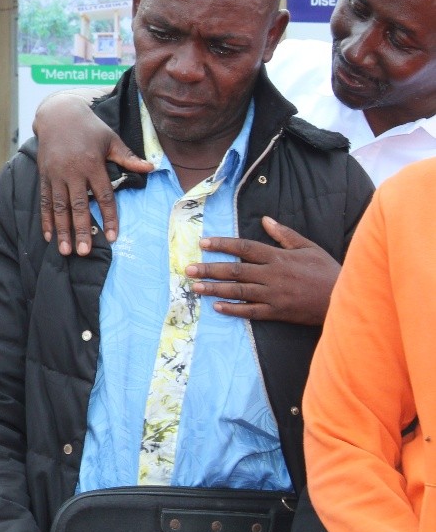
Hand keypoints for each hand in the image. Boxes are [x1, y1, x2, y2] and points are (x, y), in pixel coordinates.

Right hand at [34, 92, 151, 255]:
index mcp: (92, 163)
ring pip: (59, 207)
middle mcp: (73, 171)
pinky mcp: (44, 175)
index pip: (103, 196)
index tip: (112, 237)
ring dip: (62, 230)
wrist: (57, 114)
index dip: (108, 217)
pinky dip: (46, 219)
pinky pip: (45, 200)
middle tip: (84, 252)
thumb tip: (151, 167)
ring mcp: (56, 174)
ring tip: (65, 250)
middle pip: (78, 206)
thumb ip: (128, 157)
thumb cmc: (89, 127)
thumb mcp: (111, 139)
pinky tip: (48, 235)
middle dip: (81, 230)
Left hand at [188, 216, 339, 325]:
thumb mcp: (308, 247)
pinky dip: (234, 309)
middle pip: (235, 270)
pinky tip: (218, 307)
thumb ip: (284, 234)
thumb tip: (265, 219)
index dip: (222, 244)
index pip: (244, 247)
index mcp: (278, 257)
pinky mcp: (278, 312)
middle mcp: (273, 275)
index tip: (203, 243)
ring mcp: (274, 294)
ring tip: (195, 286)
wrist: (344, 298)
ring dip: (215, 288)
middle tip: (187, 268)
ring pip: (239, 290)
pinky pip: (252, 311)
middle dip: (209, 268)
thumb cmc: (326, 270)